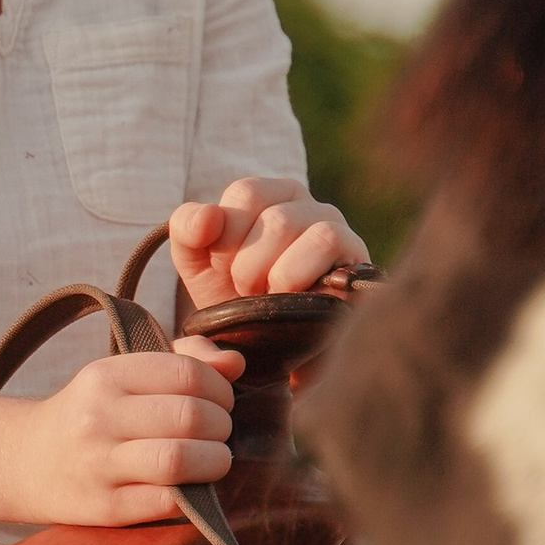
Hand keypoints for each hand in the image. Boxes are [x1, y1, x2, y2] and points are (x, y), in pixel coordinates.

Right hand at [5, 339, 241, 526]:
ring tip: (215, 459)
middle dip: (222, 425)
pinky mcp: (104, 508)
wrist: (25, 461)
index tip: (220, 400)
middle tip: (220, 433)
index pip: (186, 373)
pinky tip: (190, 485)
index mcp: (105, 375)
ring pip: (179, 459)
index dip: (219, 388)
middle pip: (190, 416)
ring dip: (215, 460)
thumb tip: (235, 364)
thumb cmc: (91, 413)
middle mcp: (98, 417)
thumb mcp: (123, 375)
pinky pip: (167, 501)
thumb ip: (183, 360)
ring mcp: (98, 465)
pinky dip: (192, 494)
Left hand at [169, 178, 368, 300]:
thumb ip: (186, 228)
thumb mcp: (198, 262)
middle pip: (272, 217)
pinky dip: (298, 277)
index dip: (227, 237)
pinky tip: (293, 301)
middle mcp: (308, 204)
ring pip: (297, 229)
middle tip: (249, 293)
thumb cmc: (233, 298)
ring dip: (272, 275)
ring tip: (271, 299)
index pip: (246, 192)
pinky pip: (326, 242)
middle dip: (248, 267)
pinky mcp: (357, 258)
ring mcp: (337, 228)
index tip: (224, 270)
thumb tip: (210, 216)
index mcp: (271, 195)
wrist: (268, 353)